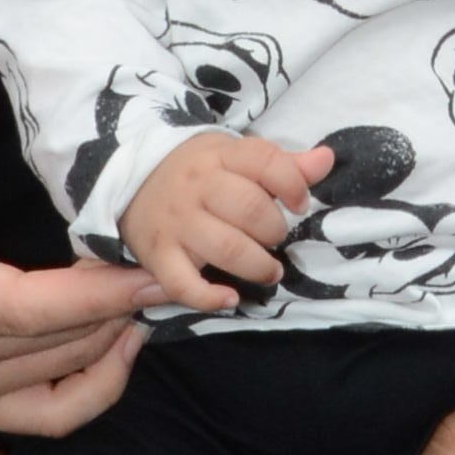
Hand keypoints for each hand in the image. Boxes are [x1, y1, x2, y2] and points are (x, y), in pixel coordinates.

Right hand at [0, 62, 146, 436]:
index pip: (29, 310)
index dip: (100, 292)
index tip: (153, 261)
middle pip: (62, 345)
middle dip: (129, 304)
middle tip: (183, 253)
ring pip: (62, 381)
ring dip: (117, 339)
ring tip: (158, 285)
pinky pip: (45, 417)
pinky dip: (93, 392)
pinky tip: (119, 346)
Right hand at [121, 128, 332, 314]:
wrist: (128, 178)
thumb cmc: (196, 171)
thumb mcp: (233, 156)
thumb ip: (282, 163)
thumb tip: (327, 159)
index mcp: (220, 156)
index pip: (265, 161)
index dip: (292, 184)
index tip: (300, 203)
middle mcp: (196, 187)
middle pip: (249, 208)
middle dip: (275, 229)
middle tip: (275, 238)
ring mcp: (176, 224)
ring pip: (225, 249)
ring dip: (257, 266)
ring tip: (269, 271)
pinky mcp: (158, 256)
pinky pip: (182, 284)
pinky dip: (208, 298)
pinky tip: (229, 298)